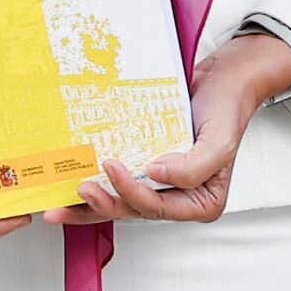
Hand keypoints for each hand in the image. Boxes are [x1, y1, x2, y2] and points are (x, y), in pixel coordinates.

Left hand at [76, 31, 290, 226]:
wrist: (222, 81)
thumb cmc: (226, 109)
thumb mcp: (219, 141)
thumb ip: (194, 167)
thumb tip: (157, 174)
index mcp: (200, 202)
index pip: (158, 207)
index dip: (131, 192)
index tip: (114, 168)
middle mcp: (178, 198)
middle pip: (134, 209)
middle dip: (104, 203)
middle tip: (80, 188)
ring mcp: (160, 184)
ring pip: (122, 202)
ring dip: (92, 204)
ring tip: (64, 201)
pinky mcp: (145, 168)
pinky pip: (119, 181)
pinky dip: (98, 186)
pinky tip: (72, 188)